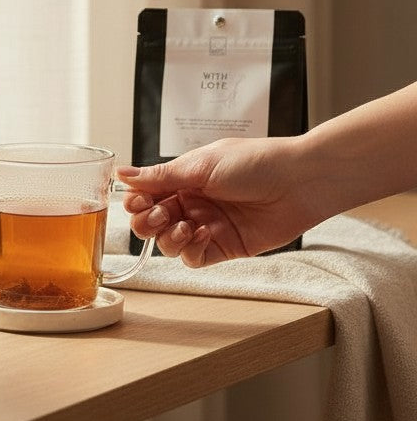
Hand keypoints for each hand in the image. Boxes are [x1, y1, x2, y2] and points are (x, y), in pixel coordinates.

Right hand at [118, 137, 324, 266]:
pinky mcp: (224, 247)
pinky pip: (193, 258)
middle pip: (150, 222)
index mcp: (183, 178)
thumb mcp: (200, 165)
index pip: (145, 195)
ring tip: (187, 226)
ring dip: (169, 237)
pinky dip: (191, 250)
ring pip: (168, 243)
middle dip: (148, 222)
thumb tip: (122, 173)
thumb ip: (160, 176)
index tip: (137, 202)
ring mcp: (206, 226)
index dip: (136, 202)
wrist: (299, 181)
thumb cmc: (255, 162)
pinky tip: (204, 234)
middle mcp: (191, 203)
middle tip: (160, 215)